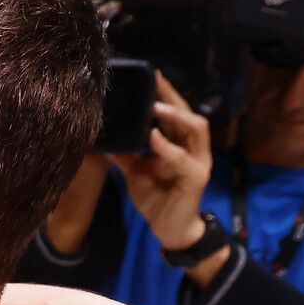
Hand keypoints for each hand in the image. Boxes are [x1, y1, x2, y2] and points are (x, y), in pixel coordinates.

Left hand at [114, 72, 211, 248]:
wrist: (170, 230)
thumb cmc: (156, 200)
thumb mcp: (136, 173)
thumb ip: (126, 155)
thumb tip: (105, 139)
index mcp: (180, 144)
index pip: (176, 112)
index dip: (165, 93)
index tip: (150, 75)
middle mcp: (193, 149)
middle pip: (189, 113)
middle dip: (172, 95)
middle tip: (155, 79)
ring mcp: (198, 162)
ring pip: (196, 129)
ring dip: (176, 116)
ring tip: (156, 105)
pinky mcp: (196, 178)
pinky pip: (183, 159)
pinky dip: (168, 147)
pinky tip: (154, 137)